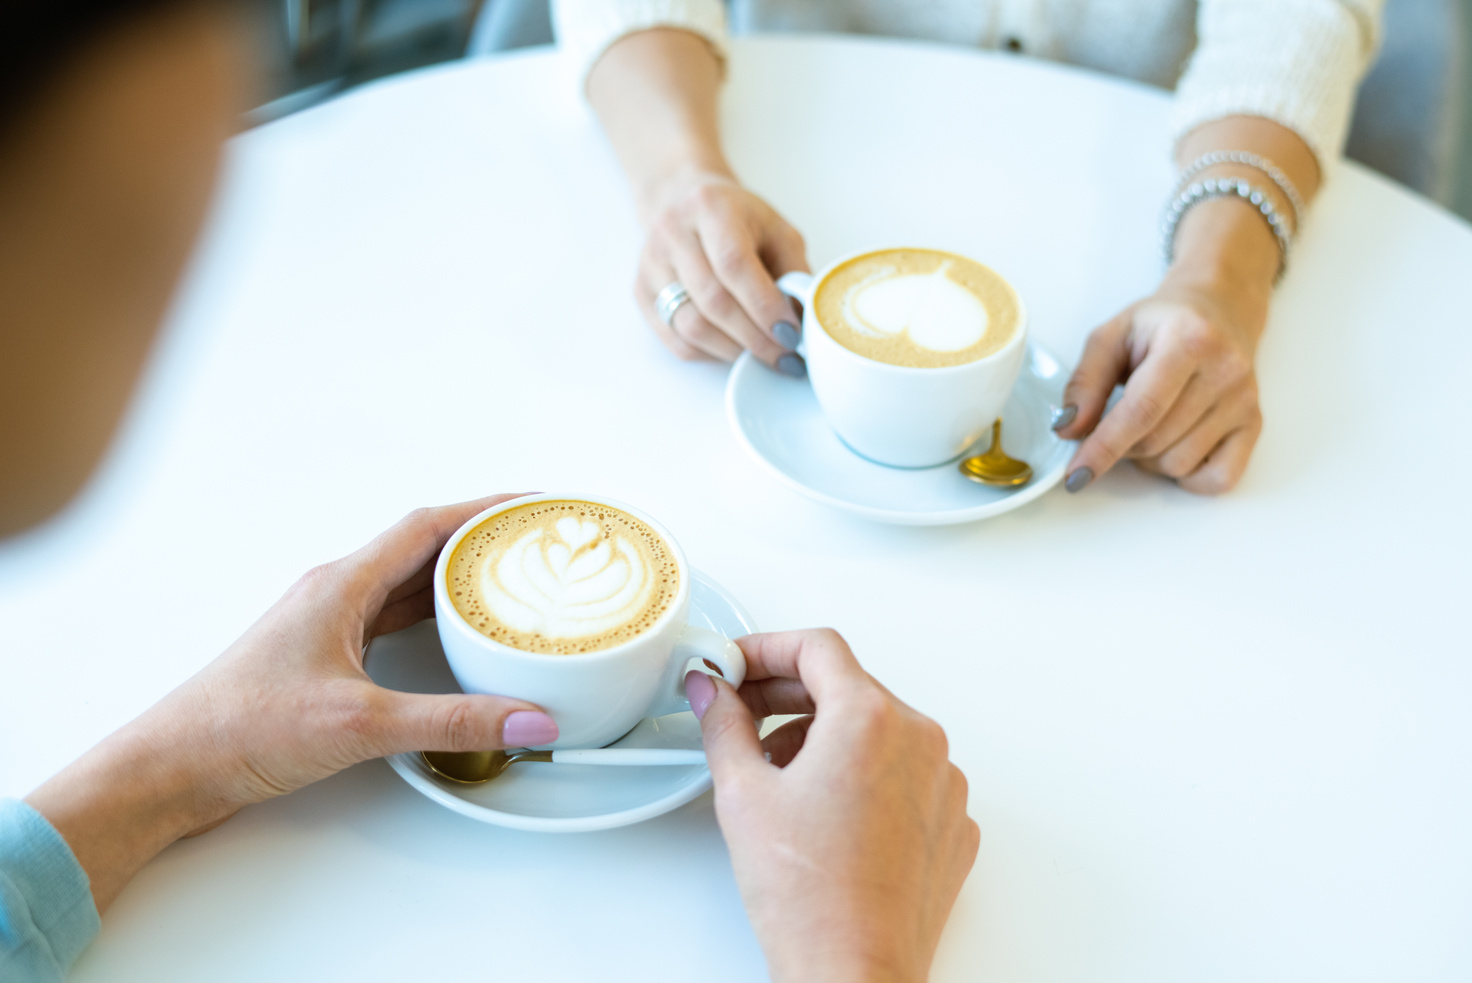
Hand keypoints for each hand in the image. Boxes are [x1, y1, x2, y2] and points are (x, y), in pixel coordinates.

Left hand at [27, 494, 556, 911]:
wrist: (171, 768)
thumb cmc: (239, 730)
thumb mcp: (360, 723)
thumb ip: (451, 722)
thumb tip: (528, 721)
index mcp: (341, 585)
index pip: (427, 526)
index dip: (484, 510)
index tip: (530, 505)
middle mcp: (335, 594)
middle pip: (421, 549)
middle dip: (480, 542)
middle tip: (532, 543)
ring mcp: (327, 625)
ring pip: (406, 585)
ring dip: (456, 580)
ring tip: (509, 583)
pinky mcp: (323, 660)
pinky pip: (390, 620)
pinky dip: (431, 618)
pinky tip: (454, 637)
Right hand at [635, 169, 808, 373]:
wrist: (683, 199)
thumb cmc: (738, 219)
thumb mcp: (777, 230)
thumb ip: (794, 270)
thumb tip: (805, 322)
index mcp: (710, 208)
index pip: (734, 265)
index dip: (764, 306)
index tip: (791, 334)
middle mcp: (673, 233)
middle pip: (713, 301)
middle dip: (754, 338)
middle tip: (785, 356)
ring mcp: (651, 264)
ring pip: (691, 326)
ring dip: (733, 351)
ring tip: (763, 357)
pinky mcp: (641, 292)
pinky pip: (676, 339)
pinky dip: (710, 354)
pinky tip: (734, 349)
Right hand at [685, 629, 978, 982]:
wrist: (852, 972)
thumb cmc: (808, 897)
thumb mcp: (743, 794)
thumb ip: (724, 724)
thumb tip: (711, 691)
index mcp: (870, 718)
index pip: (818, 648)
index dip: (767, 649)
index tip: (737, 666)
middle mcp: (920, 740)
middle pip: (849, 687)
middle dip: (790, 696)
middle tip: (742, 715)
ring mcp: (943, 783)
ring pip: (879, 731)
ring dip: (826, 738)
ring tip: (780, 778)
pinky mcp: (951, 823)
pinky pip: (906, 775)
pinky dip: (865, 776)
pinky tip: (826, 813)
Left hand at [1055, 241, 1269, 495]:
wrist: (1218, 308)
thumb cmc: (1161, 324)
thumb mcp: (1111, 336)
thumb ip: (1085, 382)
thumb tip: (1068, 429)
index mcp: (1188, 341)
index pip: (1141, 410)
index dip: (1103, 447)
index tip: (1076, 475)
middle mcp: (1224, 371)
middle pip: (1154, 442)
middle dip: (1121, 445)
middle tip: (1116, 420)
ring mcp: (1244, 400)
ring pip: (1178, 464)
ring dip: (1149, 459)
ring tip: (1149, 424)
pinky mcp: (1254, 424)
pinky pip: (1217, 479)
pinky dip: (1187, 476)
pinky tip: (1175, 446)